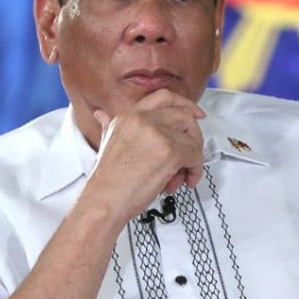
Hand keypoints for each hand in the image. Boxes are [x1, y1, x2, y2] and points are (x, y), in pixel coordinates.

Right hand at [85, 89, 205, 223]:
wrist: (104, 202)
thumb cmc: (108, 181)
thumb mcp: (106, 143)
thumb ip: (109, 125)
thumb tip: (101, 115)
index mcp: (128, 116)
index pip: (164, 97)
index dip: (185, 104)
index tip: (196, 115)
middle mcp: (142, 120)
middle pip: (185, 115)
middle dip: (194, 136)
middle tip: (191, 155)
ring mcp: (156, 134)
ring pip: (193, 138)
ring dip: (193, 159)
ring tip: (181, 176)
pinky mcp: (169, 151)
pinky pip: (196, 156)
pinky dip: (195, 170)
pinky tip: (183, 181)